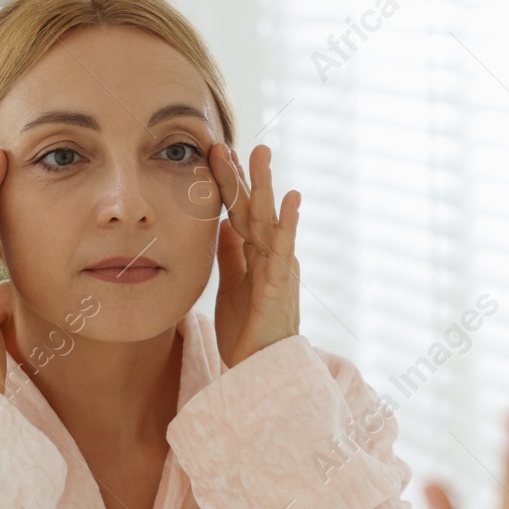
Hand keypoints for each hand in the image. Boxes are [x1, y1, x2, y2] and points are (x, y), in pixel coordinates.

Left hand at [210, 142, 300, 367]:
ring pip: (268, 221)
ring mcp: (277, 268)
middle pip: (254, 208)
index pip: (239, 210)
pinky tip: (291, 199)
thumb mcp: (231, 284)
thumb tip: (224, 222)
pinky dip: (287, 225)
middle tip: (234, 142)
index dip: (230, 182)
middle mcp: (269, 255)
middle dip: (244, 175)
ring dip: (265, 186)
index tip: (217, 152)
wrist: (259, 367)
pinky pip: (283, 251)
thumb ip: (231, 253)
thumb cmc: (248, 328)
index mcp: (255, 253)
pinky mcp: (279, 286)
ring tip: (261, 155)